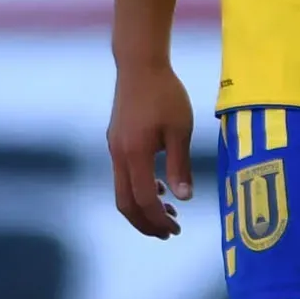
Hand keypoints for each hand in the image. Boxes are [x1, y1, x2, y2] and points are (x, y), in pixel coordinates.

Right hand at [106, 60, 199, 237]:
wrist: (140, 65)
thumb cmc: (166, 94)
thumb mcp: (181, 129)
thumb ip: (180, 165)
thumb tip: (185, 198)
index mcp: (134, 154)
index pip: (144, 199)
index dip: (158, 219)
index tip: (175, 230)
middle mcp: (118, 154)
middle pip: (125, 203)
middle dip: (146, 222)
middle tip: (169, 233)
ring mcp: (114, 147)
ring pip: (122, 190)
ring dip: (142, 207)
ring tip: (168, 213)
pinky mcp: (116, 140)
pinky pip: (123, 175)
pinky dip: (139, 188)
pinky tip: (160, 188)